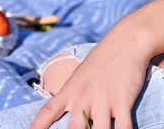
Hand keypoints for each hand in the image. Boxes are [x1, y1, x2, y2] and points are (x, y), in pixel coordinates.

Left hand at [29, 32, 151, 128]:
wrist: (125, 42)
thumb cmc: (101, 61)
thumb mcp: (80, 77)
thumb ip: (73, 97)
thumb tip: (69, 114)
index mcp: (70, 91)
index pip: (48, 112)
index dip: (38, 126)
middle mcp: (83, 98)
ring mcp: (103, 101)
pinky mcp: (123, 102)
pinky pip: (123, 128)